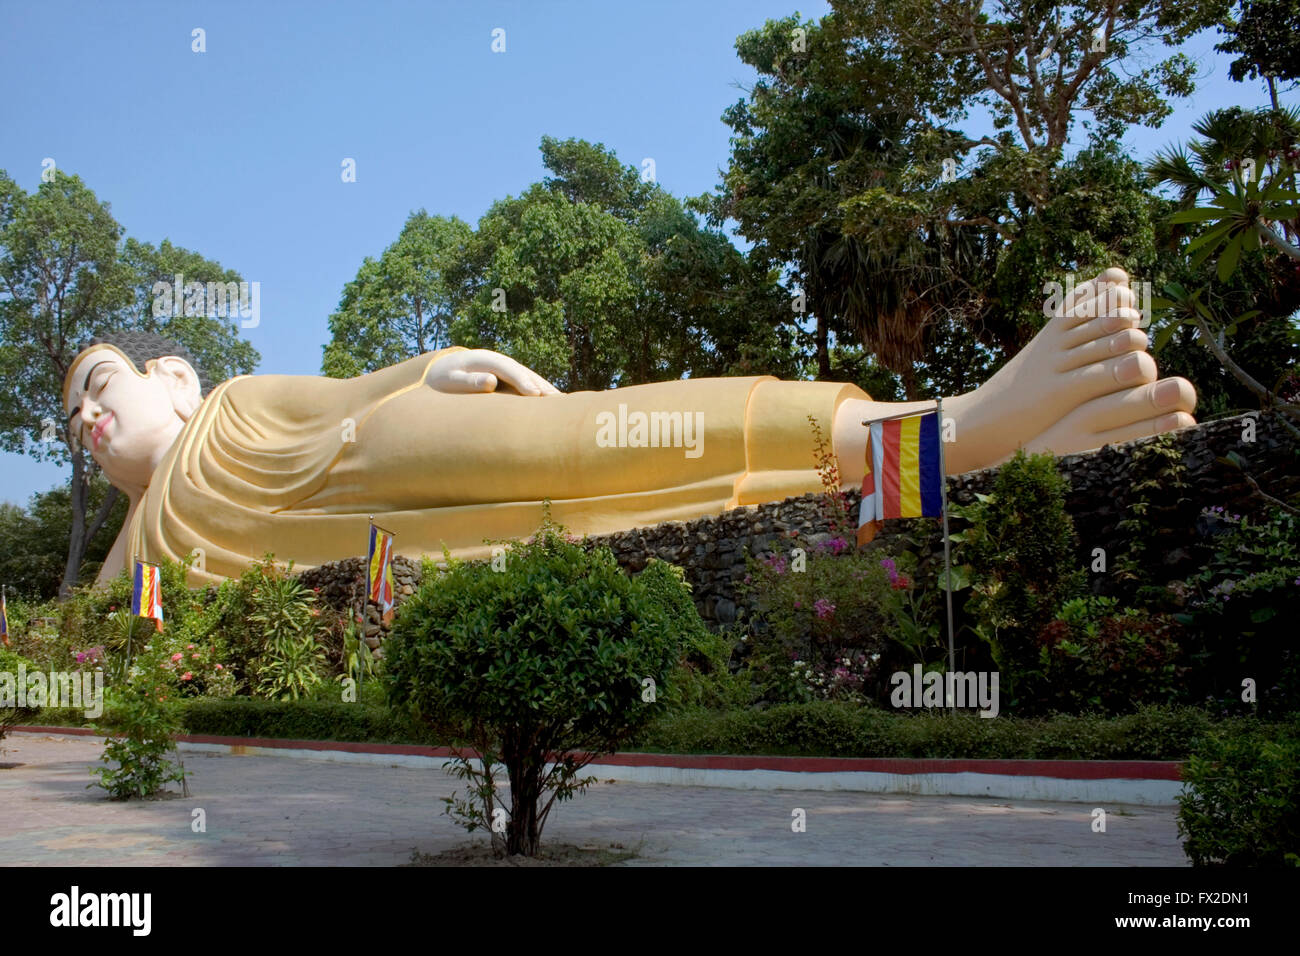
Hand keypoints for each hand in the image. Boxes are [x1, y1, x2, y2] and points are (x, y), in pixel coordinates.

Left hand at [426, 349, 560, 395]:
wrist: (442, 369)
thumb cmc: (444, 379)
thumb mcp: (451, 380)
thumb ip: (469, 381)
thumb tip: (491, 381)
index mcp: (485, 360)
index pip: (508, 369)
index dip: (522, 381)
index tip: (535, 394)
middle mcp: (499, 361)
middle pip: (524, 372)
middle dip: (541, 385)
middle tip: (557, 399)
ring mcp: (505, 367)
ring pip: (529, 376)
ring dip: (545, 388)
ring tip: (562, 401)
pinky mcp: (508, 376)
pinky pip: (527, 382)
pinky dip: (540, 390)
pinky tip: (553, 400)